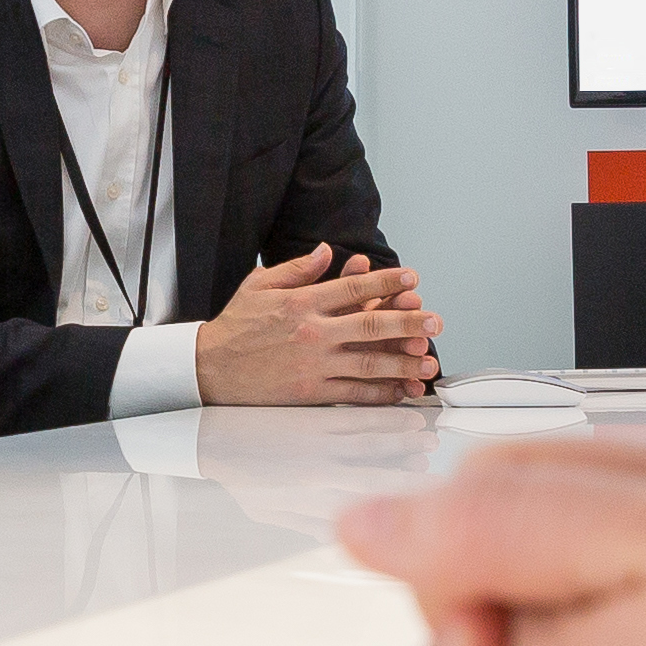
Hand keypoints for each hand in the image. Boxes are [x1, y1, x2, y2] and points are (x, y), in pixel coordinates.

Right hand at [194, 243, 443, 406]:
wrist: (209, 368)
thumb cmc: (235, 326)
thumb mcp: (260, 285)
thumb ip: (297, 269)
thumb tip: (327, 252)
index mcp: (302, 303)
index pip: (354, 288)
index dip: (386, 281)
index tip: (412, 278)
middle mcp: (312, 333)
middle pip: (371, 326)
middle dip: (408, 322)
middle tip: (436, 321)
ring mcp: (314, 365)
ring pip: (369, 363)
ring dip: (403, 362)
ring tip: (429, 361)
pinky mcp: (311, 392)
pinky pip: (353, 393)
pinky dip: (380, 393)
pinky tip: (400, 390)